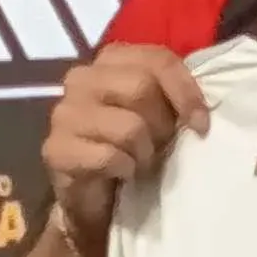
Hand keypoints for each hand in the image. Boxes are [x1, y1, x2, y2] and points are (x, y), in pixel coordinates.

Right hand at [41, 43, 207, 251]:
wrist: (97, 197)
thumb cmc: (134, 147)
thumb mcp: (161, 114)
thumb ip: (174, 96)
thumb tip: (200, 111)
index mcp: (111, 60)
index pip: (157, 59)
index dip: (185, 91)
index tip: (201, 125)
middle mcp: (82, 78)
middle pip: (141, 88)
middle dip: (162, 125)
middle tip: (162, 146)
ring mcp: (64, 113)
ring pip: (128, 126)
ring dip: (145, 152)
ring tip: (141, 162)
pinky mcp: (56, 150)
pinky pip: (109, 156)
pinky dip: (126, 170)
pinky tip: (123, 174)